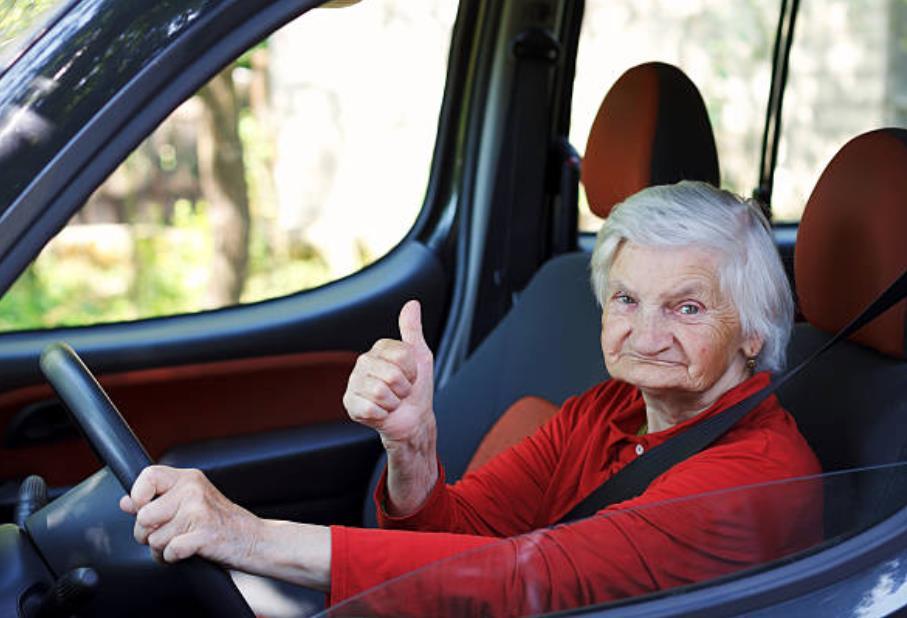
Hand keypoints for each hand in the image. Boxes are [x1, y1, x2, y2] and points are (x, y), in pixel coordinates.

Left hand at [119, 465, 260, 567]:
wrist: (254, 539)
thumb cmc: (222, 522)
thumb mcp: (191, 502)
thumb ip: (158, 499)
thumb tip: (126, 502)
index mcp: (189, 479)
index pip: (148, 476)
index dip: (137, 496)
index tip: (142, 509)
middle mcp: (192, 490)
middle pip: (144, 516)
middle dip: (147, 534)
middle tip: (165, 534)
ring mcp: (198, 511)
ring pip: (154, 538)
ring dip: (162, 550)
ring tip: (179, 544)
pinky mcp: (203, 533)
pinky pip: (169, 551)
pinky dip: (173, 558)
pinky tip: (187, 552)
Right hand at [343, 300, 435, 450]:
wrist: (413, 419)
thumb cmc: (416, 389)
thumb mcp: (420, 356)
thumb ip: (412, 330)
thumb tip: (412, 304)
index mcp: (379, 349)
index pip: (401, 355)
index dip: (412, 370)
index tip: (410, 376)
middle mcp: (363, 363)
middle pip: (391, 374)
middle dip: (403, 388)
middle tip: (401, 391)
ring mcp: (354, 383)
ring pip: (380, 392)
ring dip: (393, 402)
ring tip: (392, 401)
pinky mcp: (350, 403)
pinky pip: (369, 408)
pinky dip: (382, 414)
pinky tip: (381, 412)